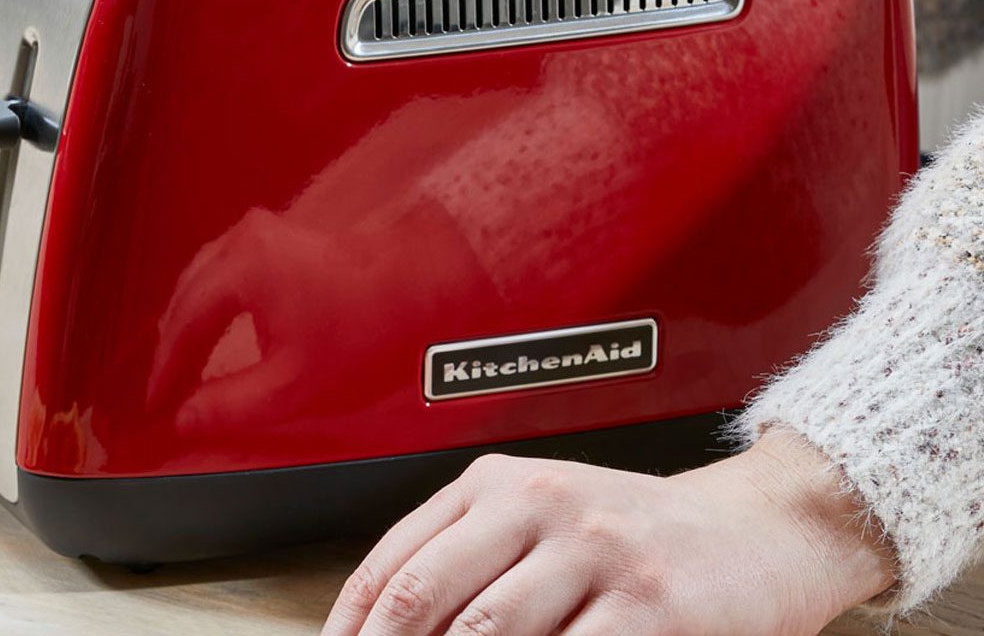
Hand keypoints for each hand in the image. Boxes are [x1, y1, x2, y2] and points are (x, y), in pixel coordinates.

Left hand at [322, 429, 895, 635]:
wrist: (753, 529)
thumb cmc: (632, 533)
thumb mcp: (540, 518)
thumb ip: (466, 564)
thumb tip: (388, 631)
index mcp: (497, 483)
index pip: (393, 564)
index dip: (351, 630)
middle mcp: (540, 504)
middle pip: (426, 602)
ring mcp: (598, 552)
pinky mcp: (654, 605)